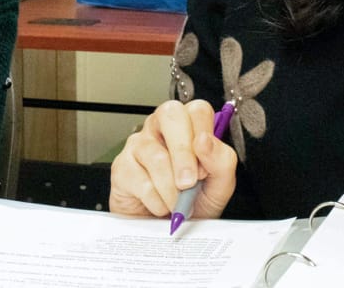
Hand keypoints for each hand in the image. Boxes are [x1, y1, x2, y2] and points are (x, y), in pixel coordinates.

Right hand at [109, 99, 236, 218]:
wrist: (169, 233)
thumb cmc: (193, 202)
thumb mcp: (220, 184)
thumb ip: (222, 161)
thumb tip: (205, 140)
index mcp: (188, 127)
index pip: (197, 110)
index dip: (204, 135)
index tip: (206, 166)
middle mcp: (161, 128)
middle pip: (170, 115)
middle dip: (184, 153)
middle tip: (189, 183)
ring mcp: (138, 145)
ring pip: (156, 155)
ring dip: (172, 189)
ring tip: (178, 204)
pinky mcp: (122, 167)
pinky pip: (140, 181)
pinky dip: (157, 201)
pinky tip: (161, 205)